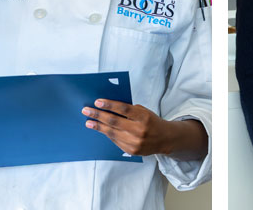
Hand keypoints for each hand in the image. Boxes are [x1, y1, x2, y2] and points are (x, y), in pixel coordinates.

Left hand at [82, 99, 206, 159]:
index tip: (97, 101)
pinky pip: (115, 141)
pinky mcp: (132, 150)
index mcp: (144, 116)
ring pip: (112, 133)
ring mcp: (135, 142)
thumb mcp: (144, 112)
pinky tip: (100, 129)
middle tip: (86, 111)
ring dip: (98, 127)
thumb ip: (129, 110)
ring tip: (89, 122)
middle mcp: (139, 130)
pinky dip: (107, 134)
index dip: (109, 105)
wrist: (165, 139)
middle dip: (98, 115)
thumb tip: (108, 107)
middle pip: (114, 121)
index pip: (123, 109)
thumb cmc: (151, 121)